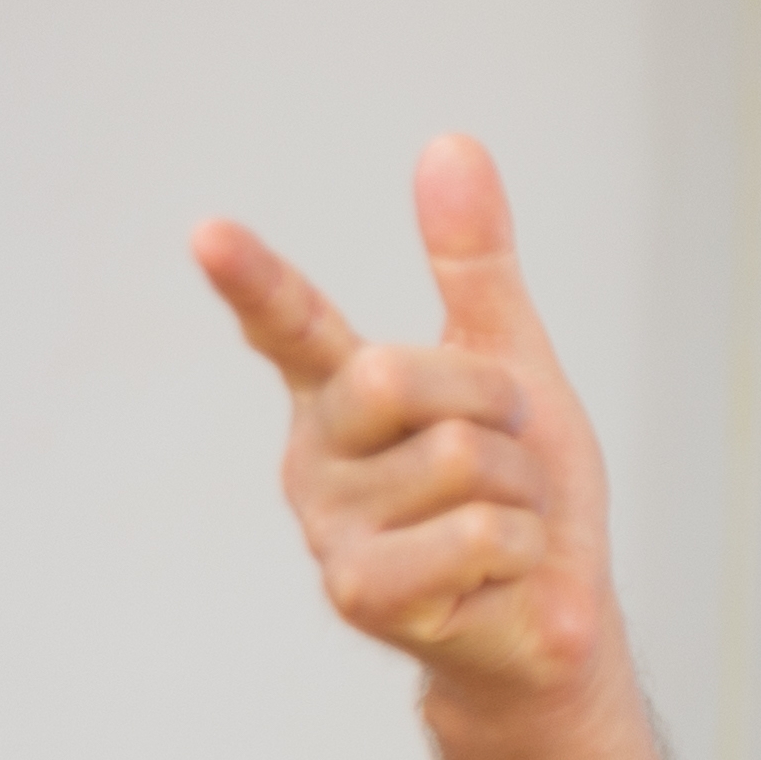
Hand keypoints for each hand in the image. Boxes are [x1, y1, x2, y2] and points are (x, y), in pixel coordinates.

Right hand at [195, 138, 616, 712]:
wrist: (551, 616)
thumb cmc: (524, 491)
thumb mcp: (511, 363)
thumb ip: (475, 265)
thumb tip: (451, 143)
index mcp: (341, 393)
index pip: (289, 324)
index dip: (254, 280)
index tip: (209, 234)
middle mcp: (316, 454)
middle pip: (398, 375)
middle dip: (490, 403)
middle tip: (511, 448)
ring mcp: (329, 528)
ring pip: (460, 459)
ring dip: (522, 490)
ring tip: (506, 525)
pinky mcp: (359, 591)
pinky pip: (479, 531)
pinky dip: (523, 549)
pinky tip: (497, 576)